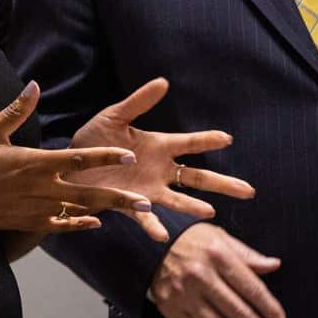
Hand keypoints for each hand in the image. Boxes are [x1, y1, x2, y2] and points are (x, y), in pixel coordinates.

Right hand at [0, 82, 149, 233]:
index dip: (106, 156)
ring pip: (79, 211)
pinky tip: (94, 223)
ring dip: (107, 211)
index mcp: (34, 163)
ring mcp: (34, 210)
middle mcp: (39, 189)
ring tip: (135, 212)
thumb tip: (34, 85)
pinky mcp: (26, 223)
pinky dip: (78, 224)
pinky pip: (59, 226)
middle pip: (88, 194)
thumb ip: (17, 110)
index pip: (78, 159)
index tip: (130, 154)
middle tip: (147, 200)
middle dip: (120, 198)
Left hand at [68, 77, 255, 242]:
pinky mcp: (131, 205)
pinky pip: (145, 217)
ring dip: (193, 206)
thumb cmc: (94, 140)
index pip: (190, 143)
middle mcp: (161, 170)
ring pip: (179, 199)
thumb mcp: (115, 117)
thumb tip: (163, 82)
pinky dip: (153, 225)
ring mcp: (149, 190)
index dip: (208, 140)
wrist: (70, 166)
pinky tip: (162, 235)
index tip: (227, 138)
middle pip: (198, 177)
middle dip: (223, 184)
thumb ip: (138, 102)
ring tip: (210, 212)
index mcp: (159, 146)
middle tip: (248, 190)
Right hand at [148, 222, 286, 317]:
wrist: (149, 245)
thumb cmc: (192, 240)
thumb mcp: (221, 238)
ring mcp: (183, 294)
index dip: (268, 307)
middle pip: (236, 311)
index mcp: (218, 255)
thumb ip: (248, 255)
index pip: (250, 287)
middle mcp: (200, 276)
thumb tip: (275, 265)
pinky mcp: (170, 308)